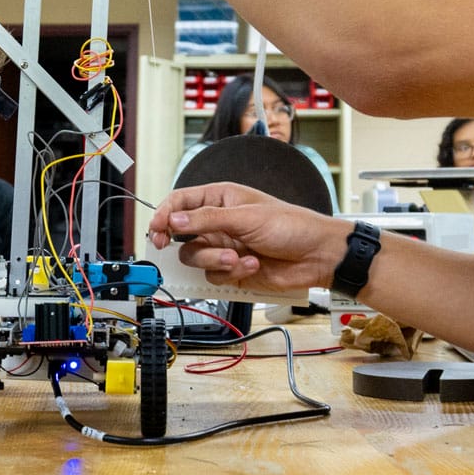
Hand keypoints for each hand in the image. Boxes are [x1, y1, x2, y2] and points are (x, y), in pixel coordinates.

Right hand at [149, 182, 352, 294]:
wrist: (317, 256)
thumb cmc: (292, 226)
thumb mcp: (246, 217)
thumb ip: (208, 219)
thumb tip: (175, 220)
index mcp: (222, 199)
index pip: (181, 202)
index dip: (164, 214)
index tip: (156, 229)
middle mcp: (219, 222)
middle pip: (182, 234)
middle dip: (182, 243)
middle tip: (168, 246)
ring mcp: (225, 247)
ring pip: (197, 258)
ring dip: (214, 260)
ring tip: (237, 257)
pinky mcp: (233, 269)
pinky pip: (215, 275)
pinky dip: (231, 272)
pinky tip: (252, 264)